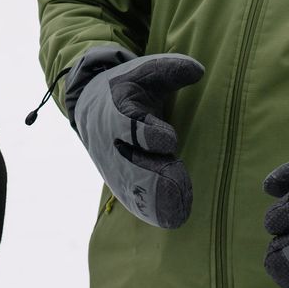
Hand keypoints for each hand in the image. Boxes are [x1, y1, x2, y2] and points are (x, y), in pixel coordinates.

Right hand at [66, 47, 205, 227]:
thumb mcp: (144, 71)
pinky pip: (133, 201)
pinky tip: (171, 219)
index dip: (152, 136)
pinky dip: (150, 211)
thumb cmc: (127, 87)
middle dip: (155, 176)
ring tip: (179, 210)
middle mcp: (112, 142)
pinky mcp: (119, 181)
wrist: (91, 105)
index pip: (132, 127)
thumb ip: (171, 68)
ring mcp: (113, 165)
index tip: (169, 140)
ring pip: (132, 188)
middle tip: (178, 183)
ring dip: (155, 201)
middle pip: (132, 164)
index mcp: (117, 111)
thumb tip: (198, 70)